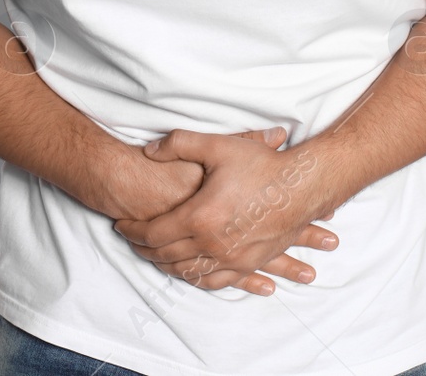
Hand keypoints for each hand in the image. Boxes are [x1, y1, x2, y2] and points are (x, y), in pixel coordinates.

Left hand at [113, 128, 340, 296]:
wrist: (304, 187)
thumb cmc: (262, 166)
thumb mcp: (217, 146)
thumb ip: (178, 144)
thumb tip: (149, 151)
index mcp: (200, 218)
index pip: (153, 233)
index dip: (132, 230)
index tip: (120, 224)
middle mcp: (213, 244)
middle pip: (165, 255)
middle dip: (143, 249)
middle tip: (130, 240)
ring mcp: (232, 259)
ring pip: (187, 272)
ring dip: (165, 266)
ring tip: (153, 256)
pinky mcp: (248, 264)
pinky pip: (214, 281)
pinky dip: (195, 278)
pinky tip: (189, 272)